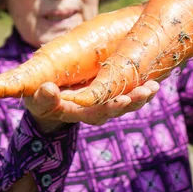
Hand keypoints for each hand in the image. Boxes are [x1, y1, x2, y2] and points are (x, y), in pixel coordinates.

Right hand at [23, 80, 159, 131]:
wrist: (47, 96)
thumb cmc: (38, 96)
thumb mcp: (35, 98)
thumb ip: (42, 97)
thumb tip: (49, 90)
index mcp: (76, 111)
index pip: (94, 113)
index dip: (109, 107)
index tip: (122, 99)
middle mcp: (93, 110)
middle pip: (115, 110)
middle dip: (130, 102)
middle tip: (143, 93)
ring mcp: (104, 101)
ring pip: (126, 102)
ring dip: (140, 96)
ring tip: (153, 87)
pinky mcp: (111, 90)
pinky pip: (130, 90)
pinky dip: (143, 86)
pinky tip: (157, 78)